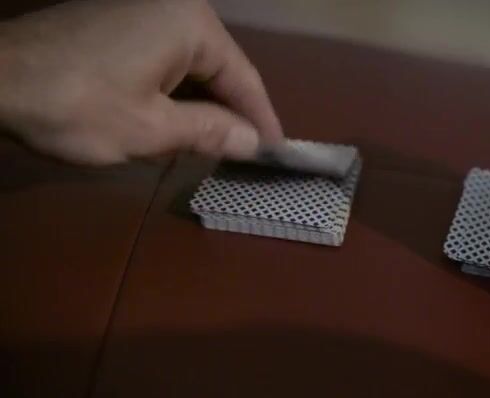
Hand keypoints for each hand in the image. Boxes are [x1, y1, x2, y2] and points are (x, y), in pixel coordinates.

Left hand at [0, 0, 282, 164]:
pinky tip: (177, 119)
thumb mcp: (151, 129)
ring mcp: (142, 7)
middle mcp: (174, 5)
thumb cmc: (76, 105)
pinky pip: (165, 56)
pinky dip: (176, 89)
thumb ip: (211, 133)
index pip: (244, 78)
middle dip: (233, 113)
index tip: (278, 155)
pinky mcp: (117, 18)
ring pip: (192, 64)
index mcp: (191, 24)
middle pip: (221, 68)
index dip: (262, 121)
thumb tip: (254, 143)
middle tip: (246, 155)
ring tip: (217, 145)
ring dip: (204, 104)